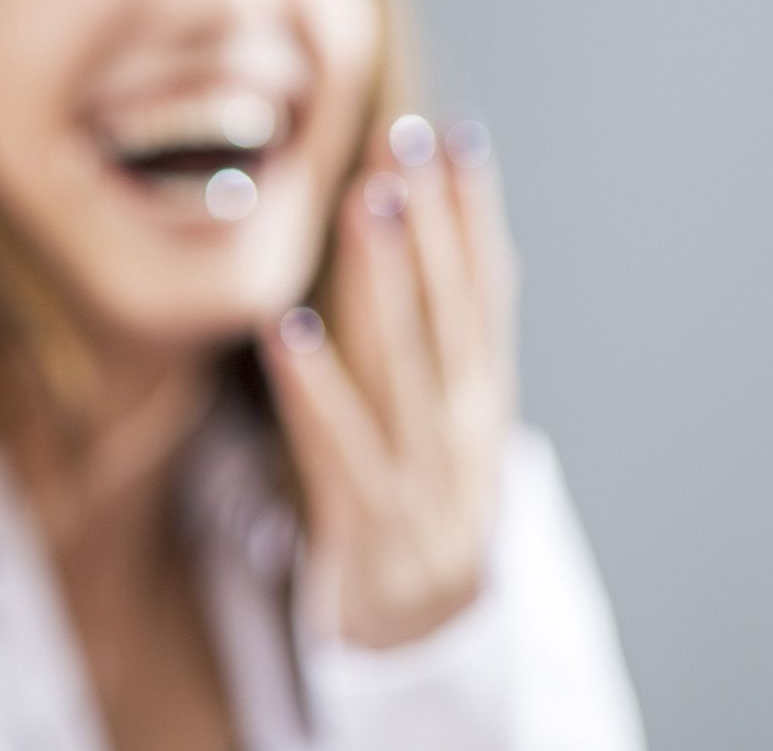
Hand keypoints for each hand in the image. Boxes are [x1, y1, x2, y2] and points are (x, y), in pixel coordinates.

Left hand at [260, 113, 517, 648]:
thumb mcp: (439, 414)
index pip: (487, 289)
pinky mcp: (369, 521)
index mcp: (483, 395)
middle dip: (430, 219)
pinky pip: (337, 443)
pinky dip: (315, 384)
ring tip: (365, 201)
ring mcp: (422, 475)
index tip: (457, 133)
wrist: (426, 640)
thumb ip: (432, 332)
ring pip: (405, 362)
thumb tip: (428, 223)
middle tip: (405, 137)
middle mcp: (464, 427)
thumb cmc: (416, 499)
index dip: (475, 211)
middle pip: (449, 309)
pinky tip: (285, 325)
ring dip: (386, 278)